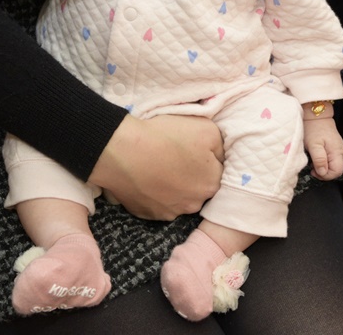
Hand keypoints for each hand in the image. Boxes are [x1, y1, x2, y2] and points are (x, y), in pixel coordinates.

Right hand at [89, 115, 223, 219]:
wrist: (122, 150)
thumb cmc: (165, 136)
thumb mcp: (206, 128)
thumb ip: (221, 146)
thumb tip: (221, 157)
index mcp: (211, 184)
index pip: (218, 171)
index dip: (206, 158)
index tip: (192, 148)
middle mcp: (193, 204)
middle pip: (198, 187)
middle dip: (191, 174)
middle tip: (175, 156)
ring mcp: (170, 212)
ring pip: (178, 198)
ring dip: (173, 186)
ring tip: (159, 165)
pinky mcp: (148, 214)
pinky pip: (157, 203)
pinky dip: (155, 193)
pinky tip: (147, 176)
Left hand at [303, 116, 342, 180]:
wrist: (316, 115)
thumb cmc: (313, 129)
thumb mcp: (313, 145)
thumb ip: (319, 159)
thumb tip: (322, 172)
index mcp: (337, 152)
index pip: (337, 172)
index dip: (325, 176)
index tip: (313, 171)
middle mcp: (340, 152)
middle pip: (337, 170)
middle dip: (324, 173)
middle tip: (312, 169)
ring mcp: (338, 149)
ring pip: (334, 166)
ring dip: (324, 168)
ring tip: (313, 163)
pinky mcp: (334, 147)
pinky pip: (332, 160)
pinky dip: (324, 162)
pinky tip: (316, 158)